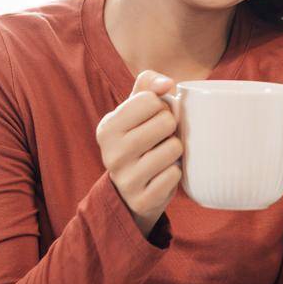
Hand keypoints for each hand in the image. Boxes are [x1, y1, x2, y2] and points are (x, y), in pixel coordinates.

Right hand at [96, 69, 183, 236]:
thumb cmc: (138, 138)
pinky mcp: (142, 199)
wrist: (130, 191)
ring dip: (175, 150)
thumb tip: (167, 84)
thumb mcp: (135, 108)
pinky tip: (162, 174)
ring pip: (173, 148)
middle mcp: (111, 153)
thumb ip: (148, 84)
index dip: (161, 106)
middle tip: (161, 138)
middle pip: (166, 122)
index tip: (152, 119)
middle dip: (171, 127)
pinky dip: (175, 172)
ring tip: (162, 155)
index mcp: (107, 127)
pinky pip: (175, 174)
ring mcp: (125, 179)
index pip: (151, 100)